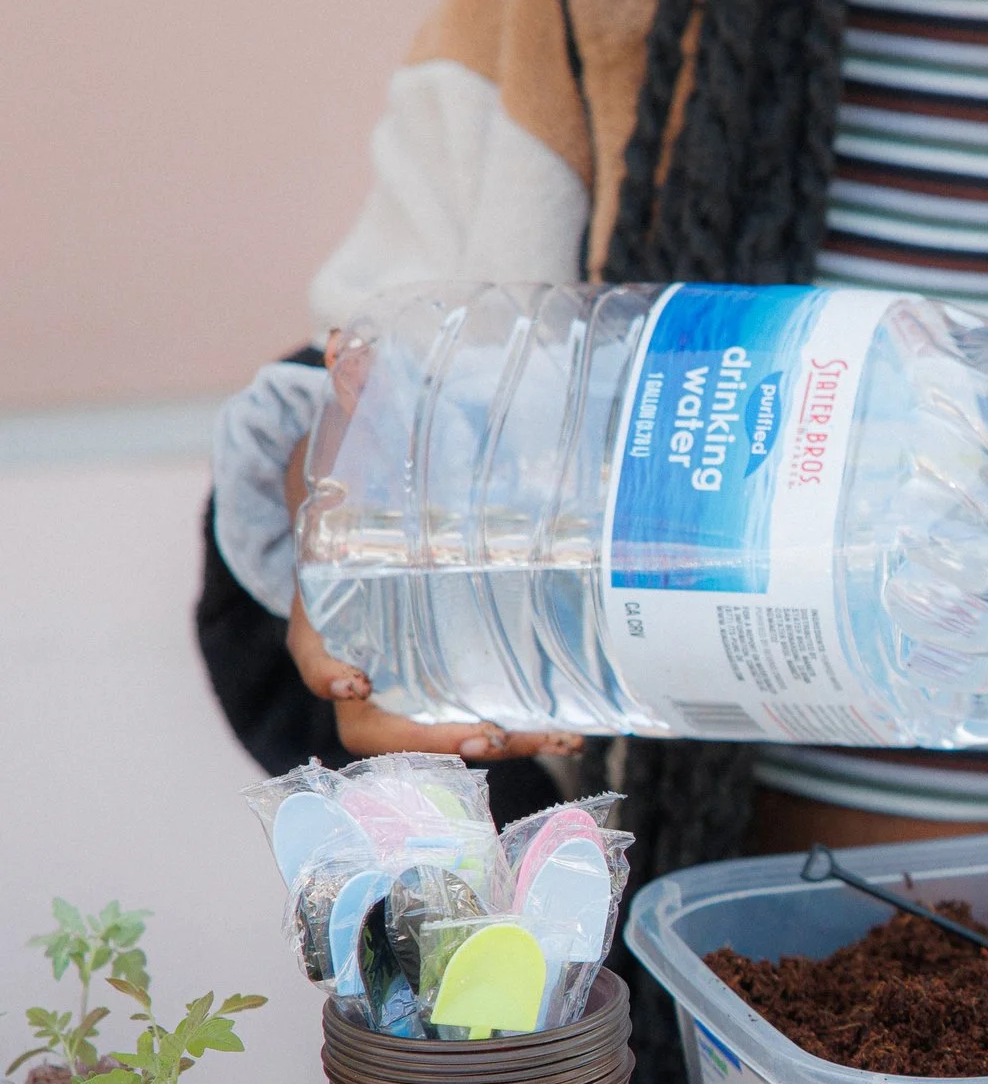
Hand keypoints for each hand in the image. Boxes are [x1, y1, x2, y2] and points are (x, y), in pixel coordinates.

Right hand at [282, 425, 580, 764]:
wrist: (370, 501)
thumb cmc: (362, 471)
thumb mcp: (361, 433)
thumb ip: (359, 395)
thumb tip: (349, 343)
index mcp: (328, 599)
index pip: (312, 648)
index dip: (327, 668)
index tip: (356, 680)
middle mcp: (365, 650)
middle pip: (379, 721)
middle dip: (430, 737)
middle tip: (490, 734)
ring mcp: (412, 673)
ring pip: (437, 730)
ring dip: (496, 740)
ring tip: (560, 736)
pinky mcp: (459, 677)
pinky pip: (484, 715)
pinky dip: (527, 725)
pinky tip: (580, 725)